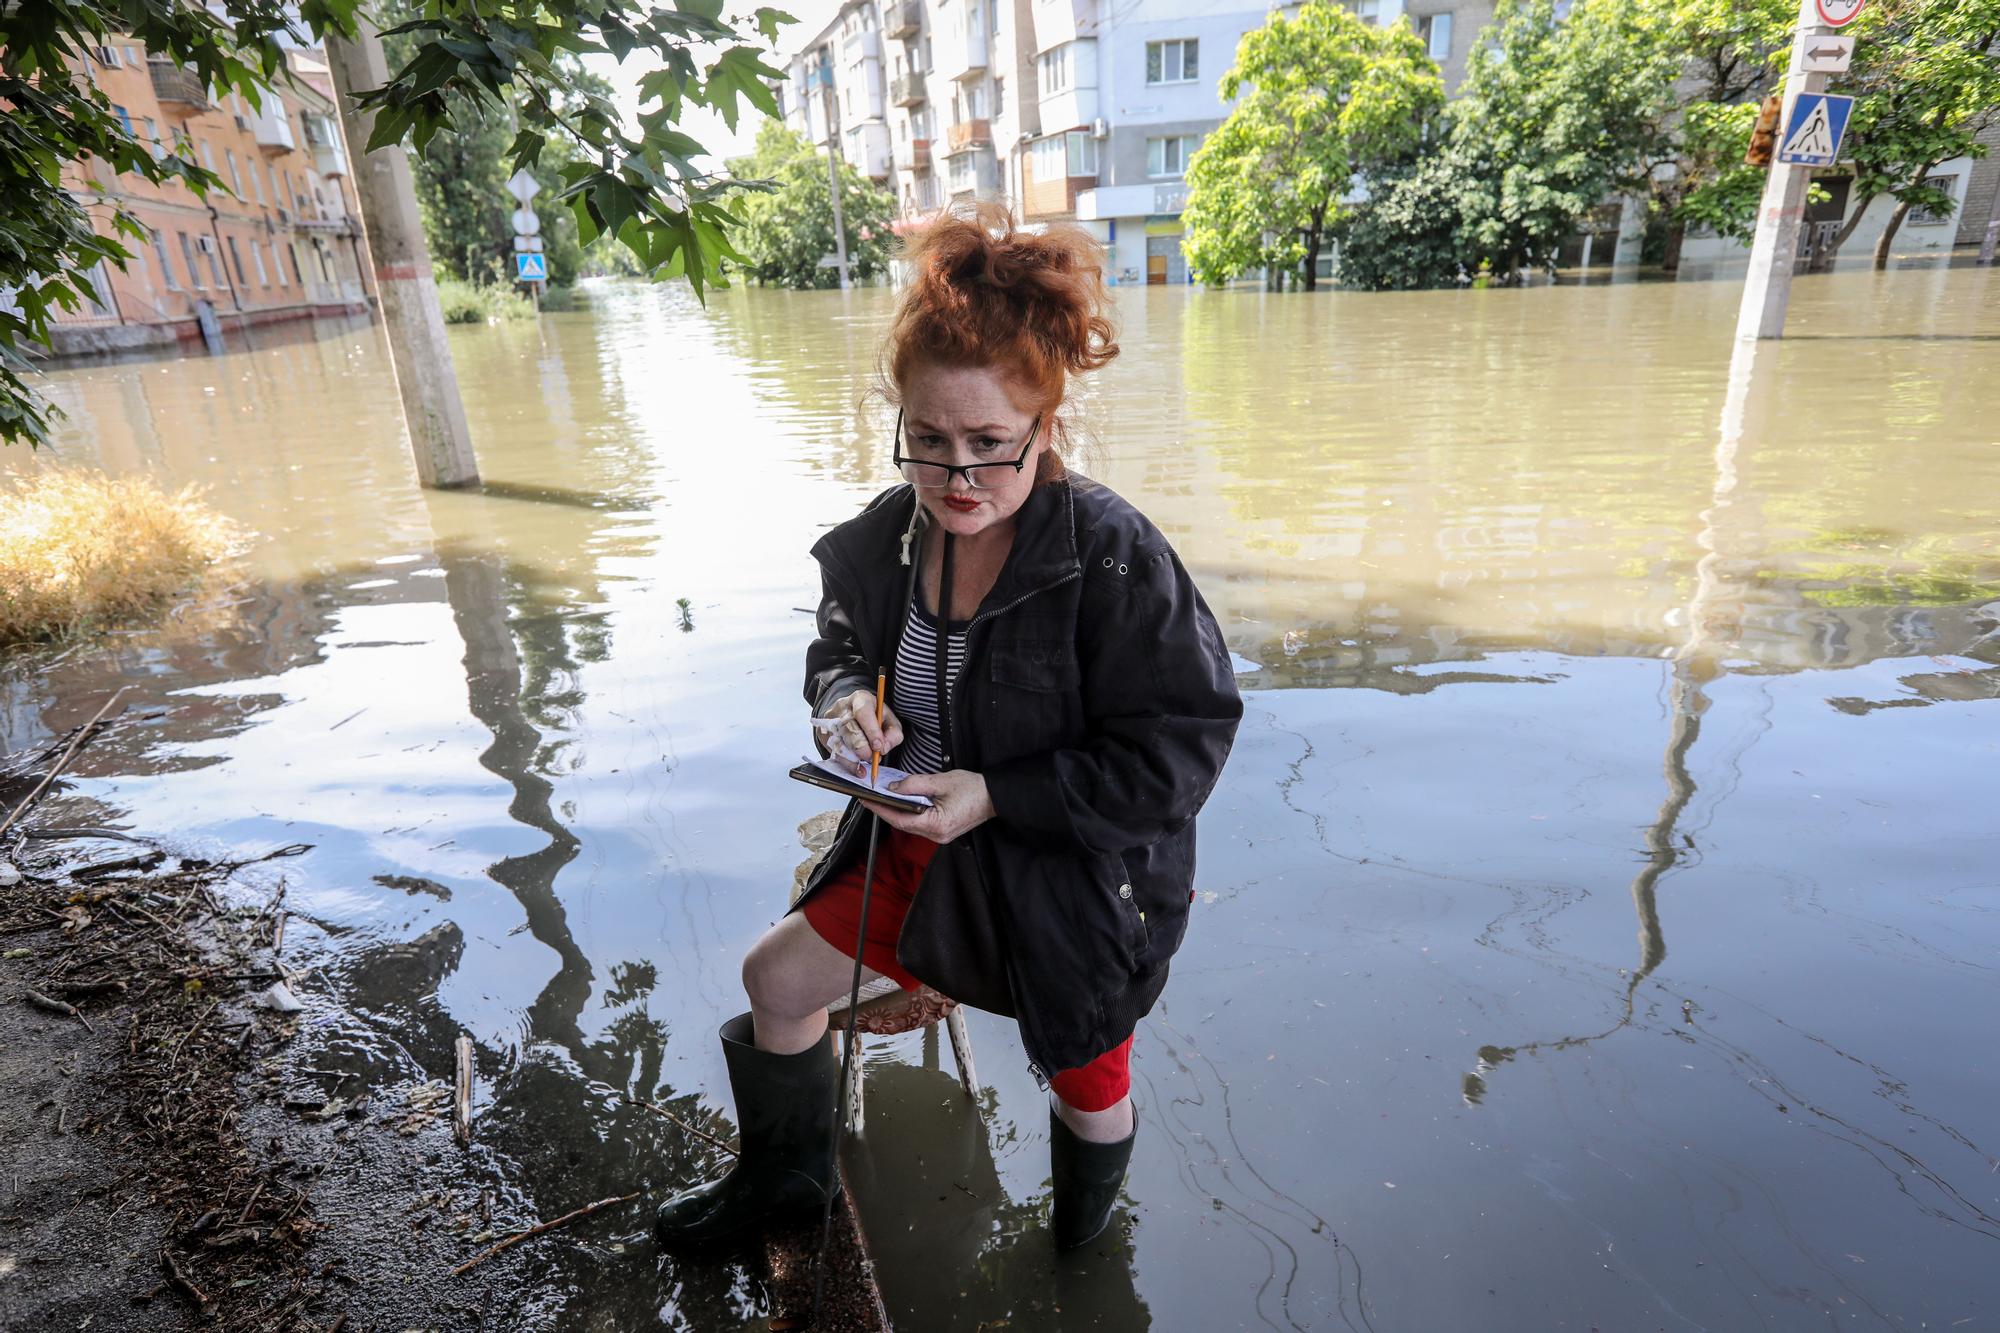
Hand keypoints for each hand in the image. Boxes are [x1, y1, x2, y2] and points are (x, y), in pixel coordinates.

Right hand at [817, 687, 904, 775]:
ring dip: (855, 758)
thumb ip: (893, 733)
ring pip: (839, 743)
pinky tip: (858, 769)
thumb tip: (884, 748)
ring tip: (867, 763)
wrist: (851, 714)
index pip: (863, 712)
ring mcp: (830, 721)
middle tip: (873, 757)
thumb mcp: (889, 720)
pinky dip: (848, 764)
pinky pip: (834, 752)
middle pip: (849, 729)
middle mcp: (842, 708)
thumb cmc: (873, 718)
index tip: (879, 746)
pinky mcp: (824, 735)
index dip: (871, 731)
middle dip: (862, 748)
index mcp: (860, 699)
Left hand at [863, 769, 994, 843]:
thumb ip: (915, 785)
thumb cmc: (973, 788)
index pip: (900, 819)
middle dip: (886, 809)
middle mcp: (937, 835)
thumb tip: (893, 789)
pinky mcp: (942, 831)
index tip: (866, 800)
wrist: (995, 796)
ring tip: (883, 797)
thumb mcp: (941, 781)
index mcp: (937, 824)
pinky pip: (920, 823)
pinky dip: (909, 812)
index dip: (881, 809)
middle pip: (903, 823)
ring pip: (910, 824)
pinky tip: (902, 801)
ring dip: (897, 811)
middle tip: (870, 796)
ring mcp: (940, 835)